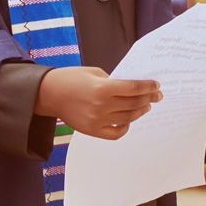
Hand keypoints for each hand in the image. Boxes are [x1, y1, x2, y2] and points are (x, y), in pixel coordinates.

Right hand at [36, 66, 161, 140]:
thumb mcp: (94, 72)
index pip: (133, 89)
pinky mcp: (92, 130)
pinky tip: (129, 120)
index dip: (148, 87)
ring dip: (140, 111)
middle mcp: (101, 106)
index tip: (156, 85)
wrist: (48, 93)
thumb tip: (132, 89)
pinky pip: (116, 133)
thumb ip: (113, 81)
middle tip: (157, 95)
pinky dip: (125, 127)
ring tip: (146, 105)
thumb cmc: (71, 78)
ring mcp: (97, 120)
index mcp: (102, 88)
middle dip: (149, 98)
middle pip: (133, 103)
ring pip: (128, 118)